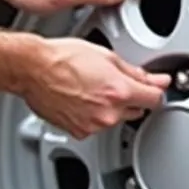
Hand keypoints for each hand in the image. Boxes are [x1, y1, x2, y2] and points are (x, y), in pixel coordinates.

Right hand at [20, 37, 170, 138]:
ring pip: (115, 119)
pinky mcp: (79, 132)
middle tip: (114, 82)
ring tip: (92, 88)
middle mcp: (108, 113)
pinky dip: (93, 116)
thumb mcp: (106, 56)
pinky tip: (82, 99)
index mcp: (119, 92)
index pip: (155, 100)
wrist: (32, 69)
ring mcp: (93, 125)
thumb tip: (156, 80)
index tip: (153, 86)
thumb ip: (136, 72)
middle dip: (131, 98)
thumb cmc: (62, 58)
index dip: (154, 90)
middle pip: (137, 111)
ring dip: (111, 107)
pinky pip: (96, 126)